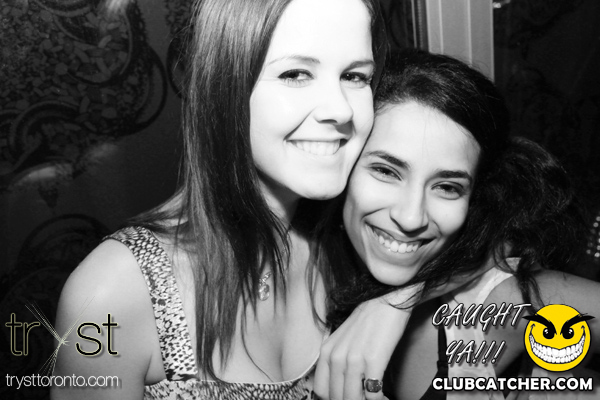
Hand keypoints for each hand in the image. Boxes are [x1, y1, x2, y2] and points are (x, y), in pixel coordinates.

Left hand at [314, 285, 421, 399]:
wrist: (386, 301)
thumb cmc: (367, 322)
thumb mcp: (342, 340)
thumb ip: (336, 361)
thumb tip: (339, 387)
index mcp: (326, 352)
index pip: (321, 391)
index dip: (334, 399)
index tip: (347, 397)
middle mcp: (336, 357)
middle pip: (337, 398)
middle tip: (363, 399)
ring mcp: (354, 359)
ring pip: (352, 399)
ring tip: (375, 398)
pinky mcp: (373, 360)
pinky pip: (372, 394)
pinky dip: (378, 399)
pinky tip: (384, 396)